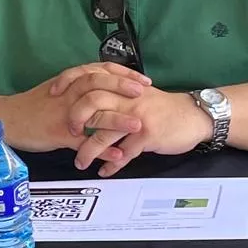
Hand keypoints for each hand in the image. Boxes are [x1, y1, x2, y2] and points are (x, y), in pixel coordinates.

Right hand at [6, 62, 150, 154]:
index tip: (142, 80)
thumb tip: (101, 86)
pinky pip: (83, 142)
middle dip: (123, 88)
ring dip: (118, 120)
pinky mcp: (58, 134)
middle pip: (98, 84)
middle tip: (143, 93)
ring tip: (139, 126)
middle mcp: (67, 94)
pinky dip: (101, 150)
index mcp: (68, 82)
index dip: (122, 74)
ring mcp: (63, 114)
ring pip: (94, 113)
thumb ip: (76, 86)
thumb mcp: (55, 90)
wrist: (6, 120)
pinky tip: (118, 155)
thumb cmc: (31, 106)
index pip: (99, 70)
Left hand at [68, 89, 214, 176]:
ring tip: (80, 162)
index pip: (88, 76)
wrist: (194, 116)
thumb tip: (85, 98)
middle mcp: (127, 97)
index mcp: (121, 84)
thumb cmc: (162, 107)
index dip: (68, 82)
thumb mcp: (136, 93)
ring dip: (89, 150)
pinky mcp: (148, 135)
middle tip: (69, 133)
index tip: (53, 93)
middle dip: (75, 118)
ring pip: (105, 132)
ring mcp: (137, 116)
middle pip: (92, 101)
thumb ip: (113, 93)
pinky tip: (104, 171)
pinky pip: (125, 152)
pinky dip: (113, 164)